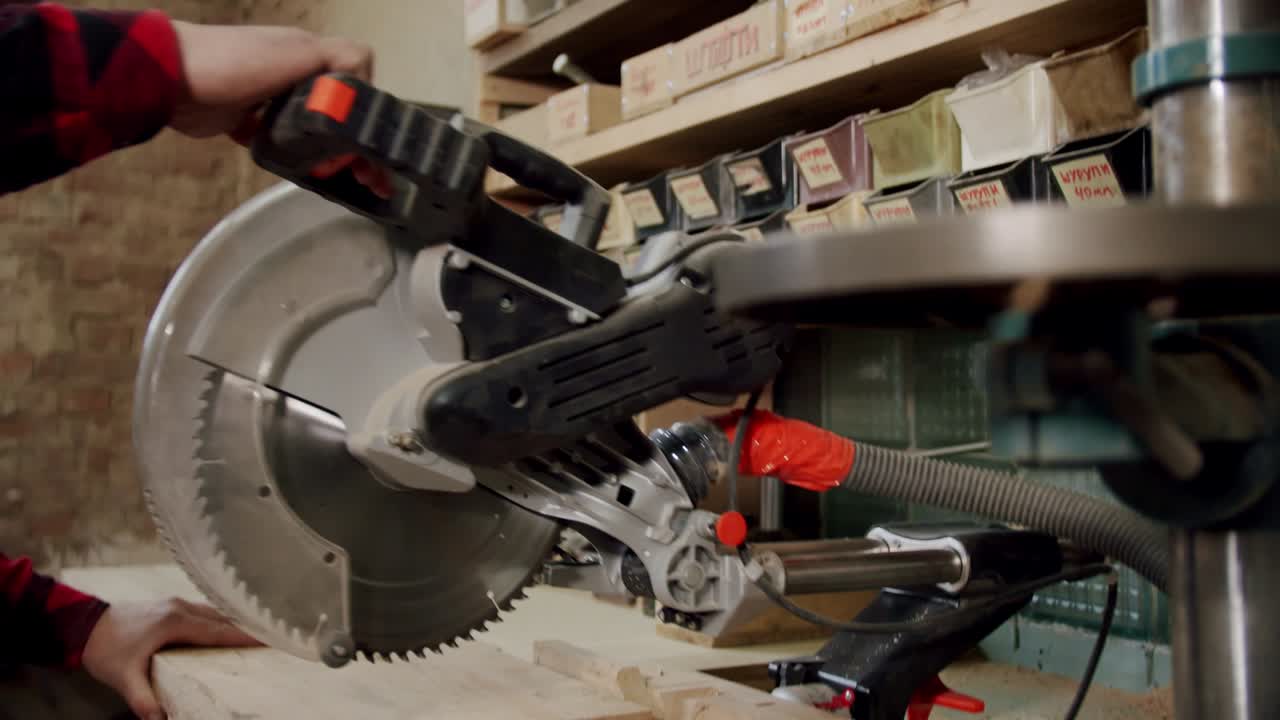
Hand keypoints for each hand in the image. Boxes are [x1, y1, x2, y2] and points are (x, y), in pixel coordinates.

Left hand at [82, 598, 260, 719]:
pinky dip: (218, 619)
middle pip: (221, 618)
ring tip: (253, 634)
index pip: (218, 630)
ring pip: (213, 612)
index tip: (268, 639)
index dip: (244, 636)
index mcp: (175, 622)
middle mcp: (180, 607)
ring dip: (232, 622)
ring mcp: (175, 603)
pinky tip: (223, 629)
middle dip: (246, 628)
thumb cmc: (106, 649)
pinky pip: (203, 611)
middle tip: (270, 638)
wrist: (83, 624)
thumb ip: (143, 699)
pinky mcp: (169, 605)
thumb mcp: (123, 677)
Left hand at [169, 21, 391, 197]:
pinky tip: (304, 173)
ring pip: (310, 130)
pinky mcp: (245, 122)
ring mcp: (267, 99)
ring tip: (341, 180)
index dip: (368, 112)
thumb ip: (340, 58)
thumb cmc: (239, 63)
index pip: (354, 82)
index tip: (372, 143)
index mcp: (308, 54)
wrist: (172, 79)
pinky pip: (278, 141)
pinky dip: (292, 157)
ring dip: (328, 154)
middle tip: (368, 177)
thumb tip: (369, 75)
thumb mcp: (299, 52)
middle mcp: (292, 74)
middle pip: (335, 111)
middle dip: (354, 145)